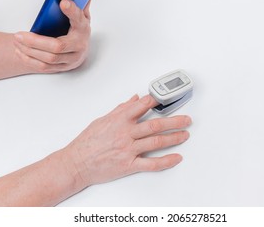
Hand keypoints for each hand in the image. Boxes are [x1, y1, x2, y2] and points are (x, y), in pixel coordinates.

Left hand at [13, 0, 90, 72]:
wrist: (80, 50)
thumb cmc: (77, 29)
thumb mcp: (80, 14)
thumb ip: (80, 2)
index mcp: (83, 28)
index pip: (79, 19)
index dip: (72, 11)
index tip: (63, 2)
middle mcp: (80, 46)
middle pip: (58, 46)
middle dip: (36, 41)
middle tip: (18, 34)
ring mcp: (71, 59)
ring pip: (49, 59)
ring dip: (29, 51)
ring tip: (16, 41)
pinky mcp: (62, 68)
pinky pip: (44, 67)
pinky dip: (30, 59)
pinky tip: (19, 51)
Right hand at [63, 94, 190, 187]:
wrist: (76, 163)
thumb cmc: (87, 142)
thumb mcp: (102, 120)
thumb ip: (121, 109)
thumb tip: (134, 99)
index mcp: (119, 120)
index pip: (143, 106)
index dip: (158, 100)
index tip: (168, 98)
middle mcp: (125, 134)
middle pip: (155, 125)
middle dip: (175, 121)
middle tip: (187, 119)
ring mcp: (128, 150)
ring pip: (156, 142)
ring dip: (174, 138)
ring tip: (185, 134)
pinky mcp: (128, 165)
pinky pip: (151, 164)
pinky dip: (166, 161)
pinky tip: (176, 158)